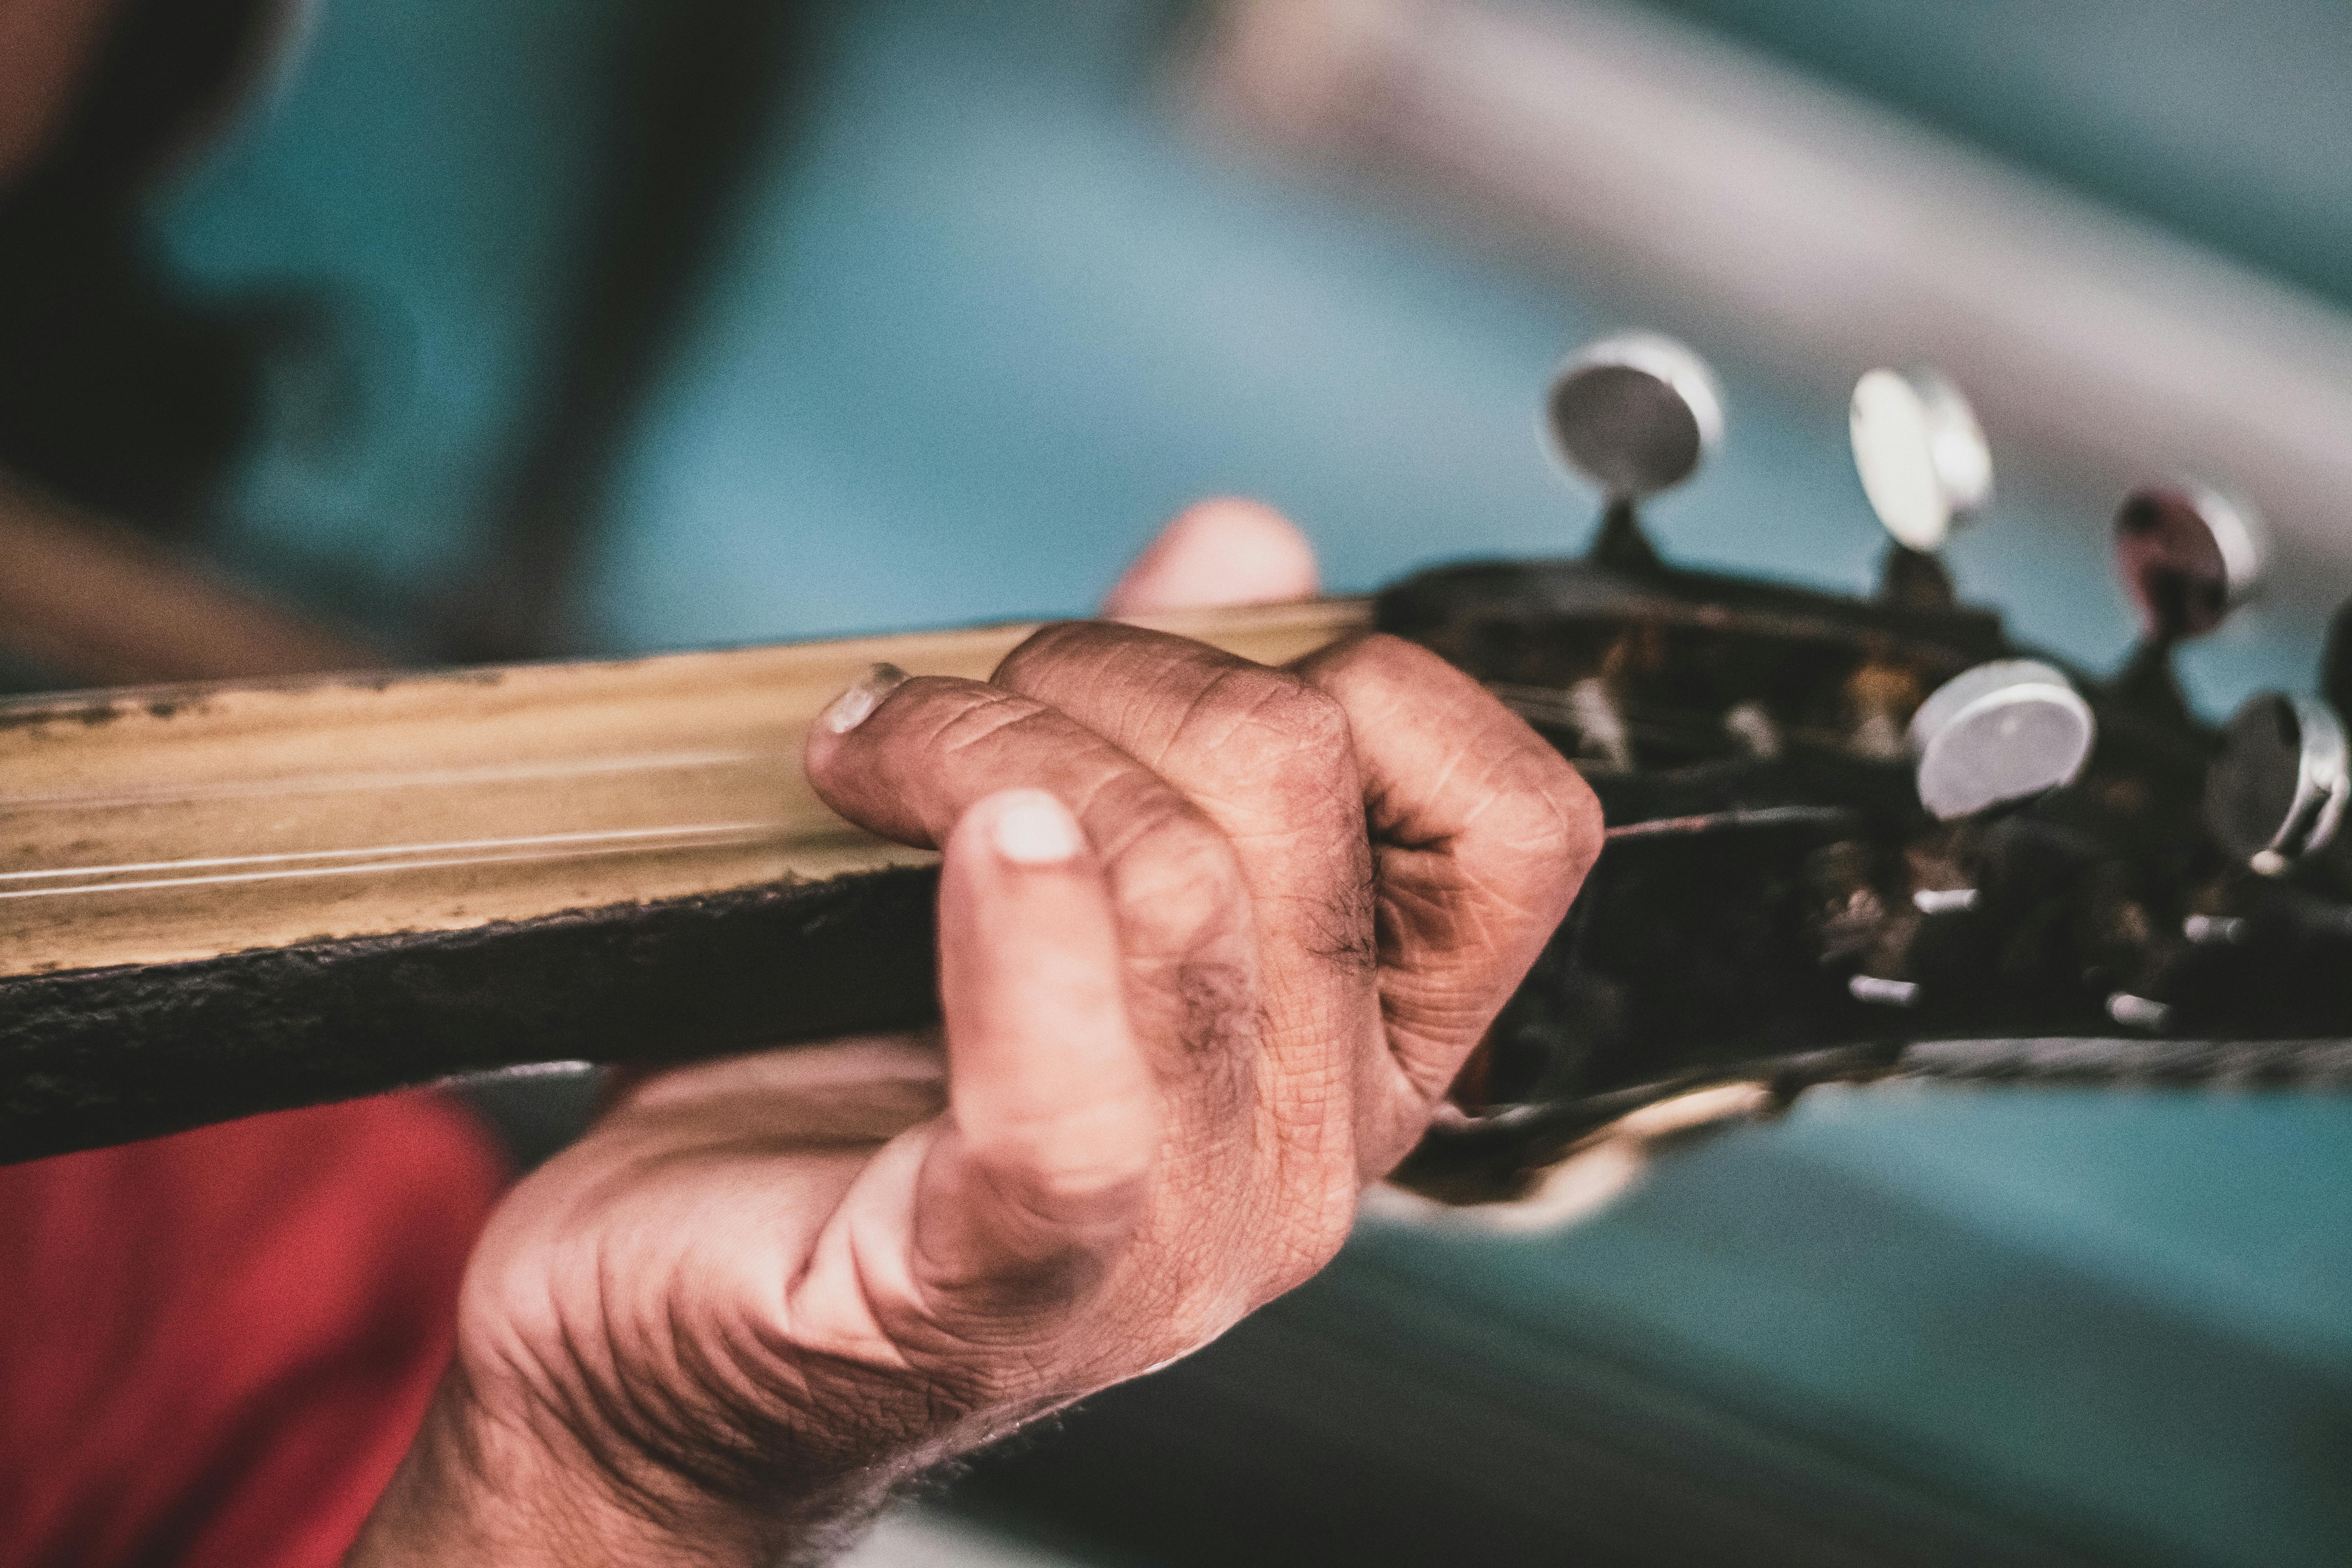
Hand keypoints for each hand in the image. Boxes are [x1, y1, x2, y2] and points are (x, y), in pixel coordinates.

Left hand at [349, 501, 1599, 1565]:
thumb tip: (1246, 546)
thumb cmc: (837, 1099)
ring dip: (993, 747)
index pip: (1511, 829)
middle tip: (941, 698)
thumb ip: (1161, 725)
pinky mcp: (1008, 1291)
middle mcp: (1306, 1156)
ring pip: (1181, 892)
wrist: (659, 1339)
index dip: (1374, 682)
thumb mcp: (1031, 877)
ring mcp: (1177, 1241)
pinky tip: (938, 837)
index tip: (1184, 657)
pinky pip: (1073, 1100)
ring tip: (862, 746)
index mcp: (1348, 1049)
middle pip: (1301, 798)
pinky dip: (1015, 931)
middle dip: (1108, 670)